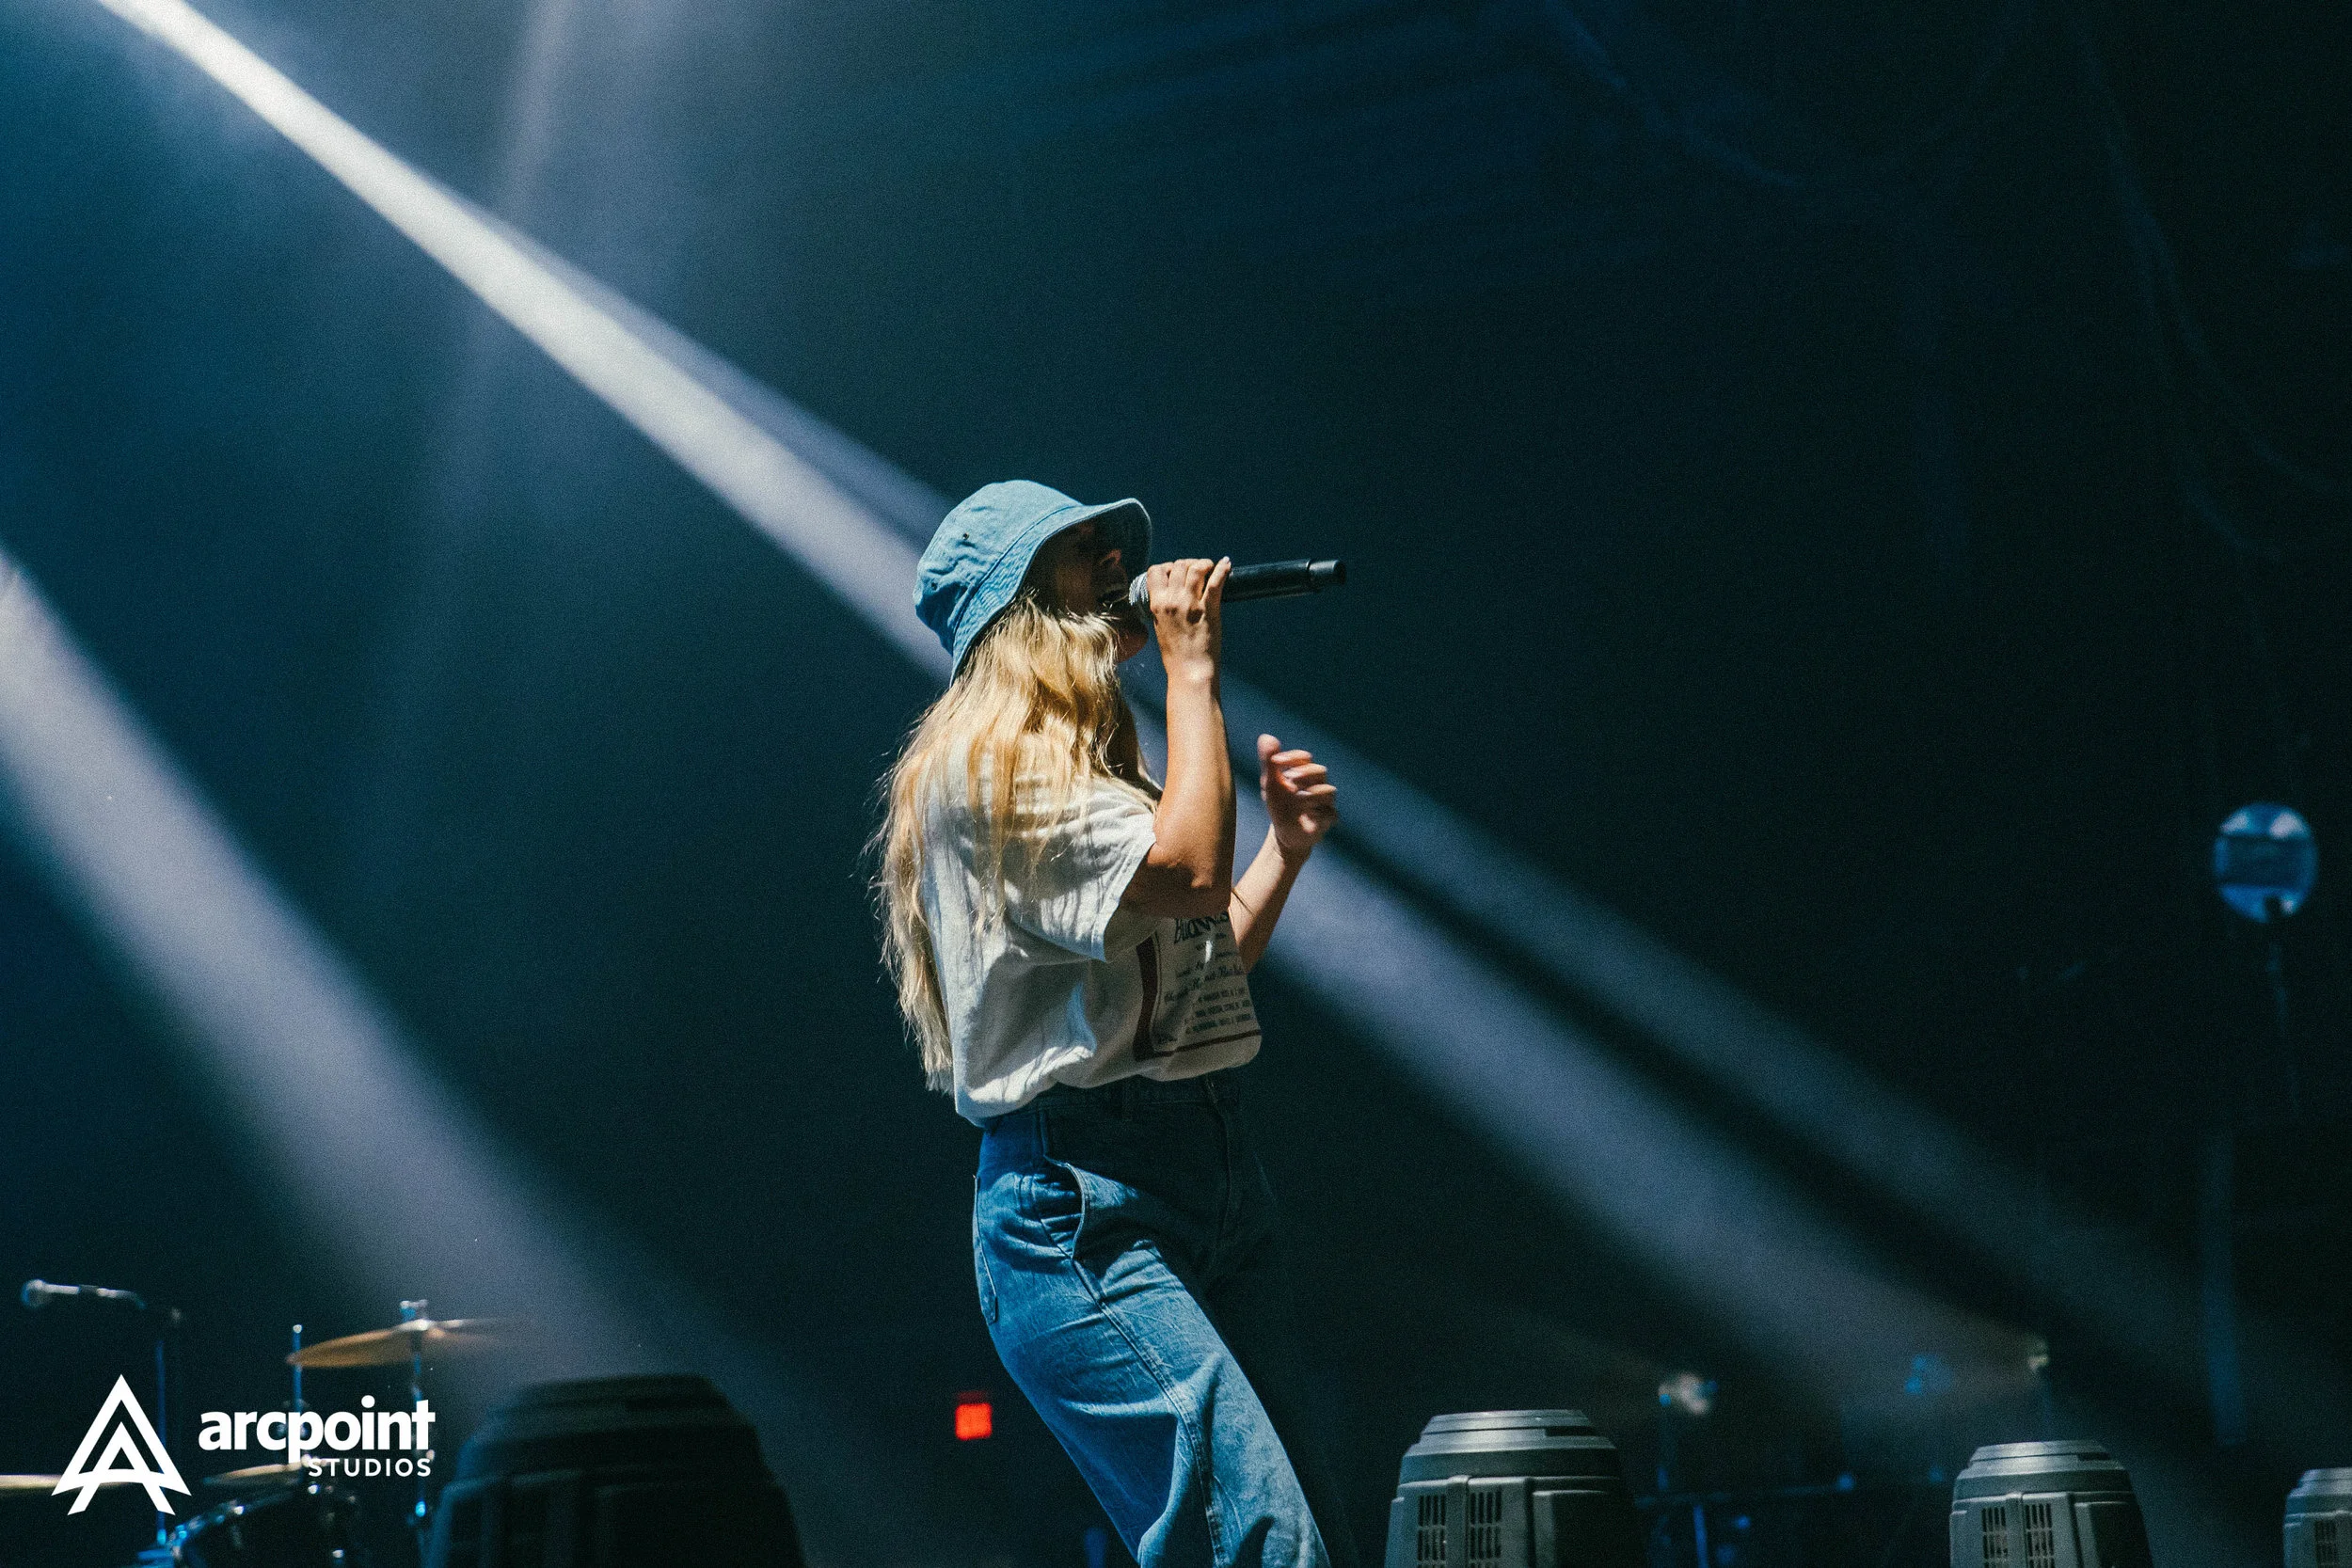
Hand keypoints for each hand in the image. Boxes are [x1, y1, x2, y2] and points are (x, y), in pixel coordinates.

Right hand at [1148, 557, 1229, 682]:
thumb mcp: (1160, 626)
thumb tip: (1170, 593)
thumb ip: (1163, 608)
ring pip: (1195, 568)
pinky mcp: (1209, 608)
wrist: (1190, 670)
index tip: (1174, 570)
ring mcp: (1191, 603)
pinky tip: (1226, 563)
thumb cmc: (1175, 654)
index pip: (1155, 571)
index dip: (1166, 566)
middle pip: (1178, 566)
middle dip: (1187, 563)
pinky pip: (1216, 581)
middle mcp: (1172, 600)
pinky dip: (1222, 569)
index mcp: (1157, 604)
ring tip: (1209, 566)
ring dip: (1203, 563)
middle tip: (1195, 569)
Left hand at [1258, 734, 1336, 859]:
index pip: (1304, 758)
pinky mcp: (1327, 820)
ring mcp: (1324, 802)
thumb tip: (1265, 736)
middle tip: (1291, 778)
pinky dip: (1320, 813)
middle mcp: (1317, 785)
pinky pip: (1331, 814)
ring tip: (1298, 800)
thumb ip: (1268, 762)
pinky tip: (1308, 815)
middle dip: (1306, 773)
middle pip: (1320, 771)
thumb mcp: (1270, 784)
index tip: (1276, 762)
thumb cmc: (1280, 805)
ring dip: (1312, 794)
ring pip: (1329, 790)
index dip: (1292, 757)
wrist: (1285, 832)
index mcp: (1304, 774)